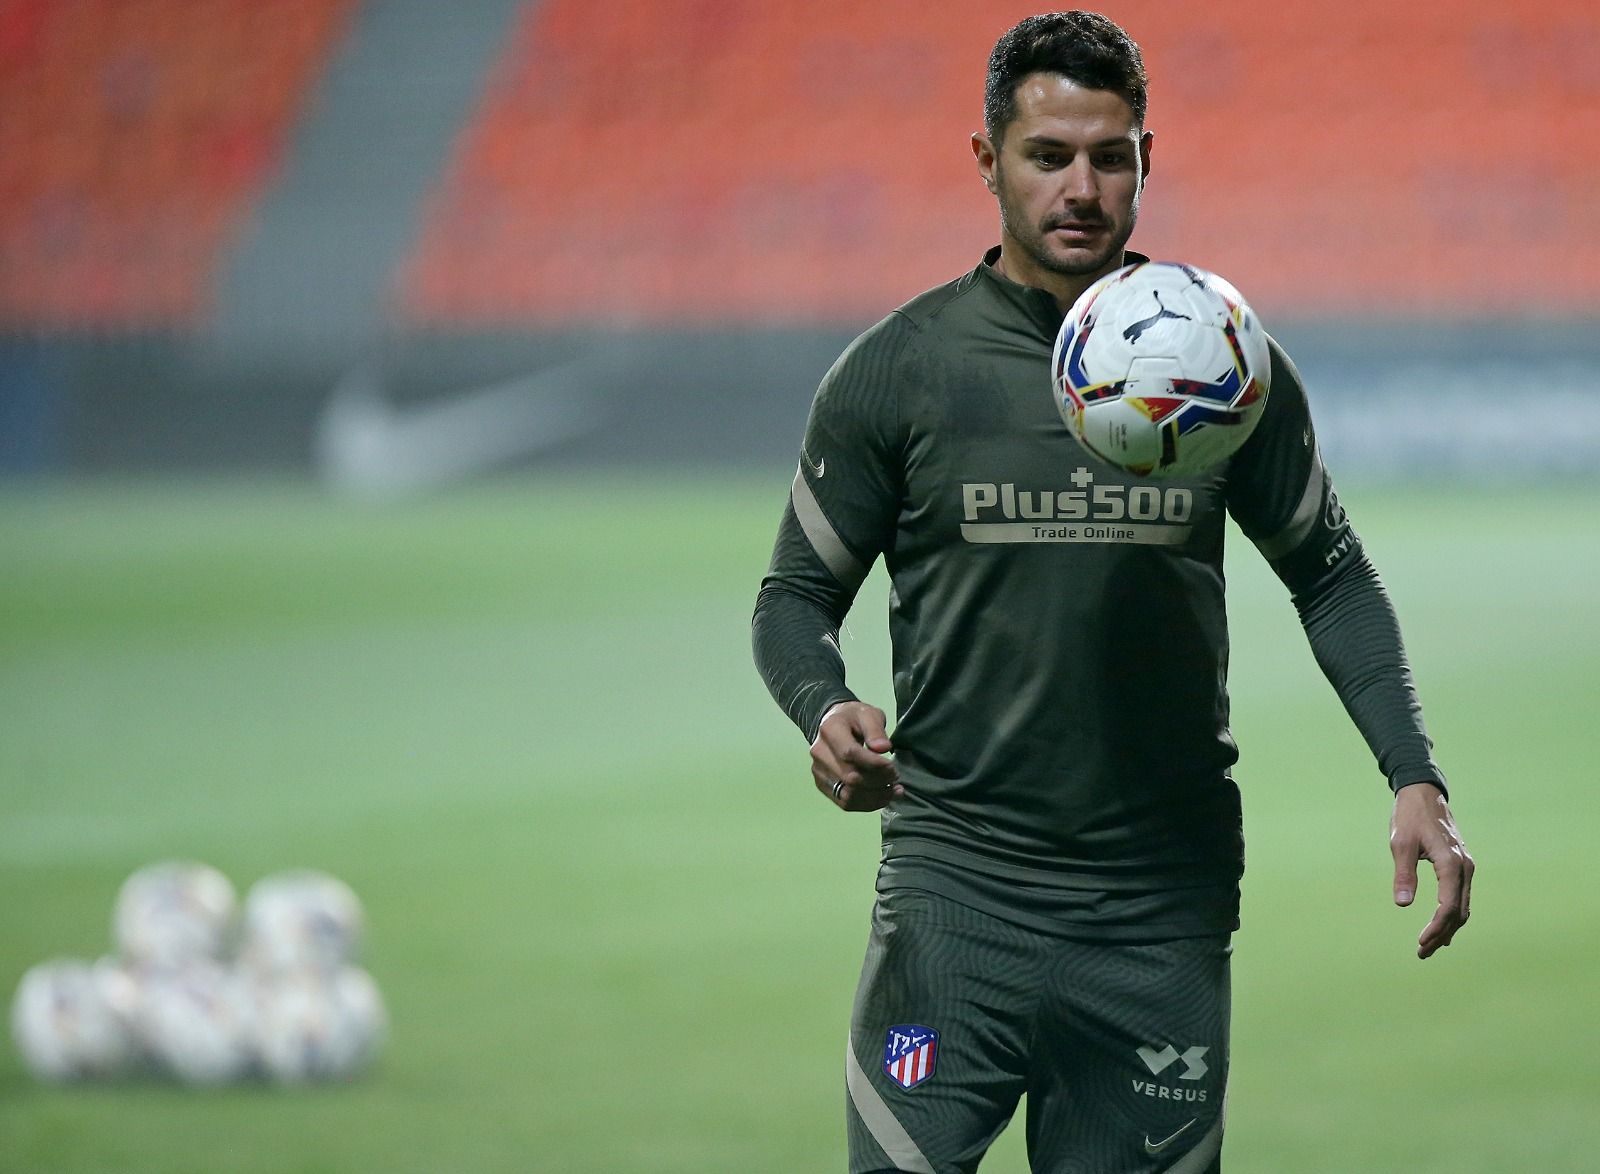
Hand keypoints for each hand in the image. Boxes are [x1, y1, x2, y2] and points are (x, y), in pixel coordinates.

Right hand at [811, 701, 903, 810]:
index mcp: (830, 730)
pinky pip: (845, 803)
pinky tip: (882, 797)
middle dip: (878, 782)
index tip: (893, 767)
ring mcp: (819, 771)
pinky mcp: (823, 785)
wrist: (834, 724)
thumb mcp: (868, 714)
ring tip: (894, 791)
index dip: (874, 764)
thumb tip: (883, 748)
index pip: (850, 753)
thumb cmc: (854, 718)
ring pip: (847, 795)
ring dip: (875, 798)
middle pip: (850, 778)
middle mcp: (819, 753)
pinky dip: (867, 804)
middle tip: (896, 778)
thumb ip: (875, 729)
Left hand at [1390, 782, 1473, 958]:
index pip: (1449, 905)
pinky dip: (1453, 915)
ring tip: (1430, 947)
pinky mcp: (1461, 865)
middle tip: (1423, 953)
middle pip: (1459, 911)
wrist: (1424, 793)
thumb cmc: (1410, 816)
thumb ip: (1404, 874)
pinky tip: (1443, 930)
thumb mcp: (1400, 843)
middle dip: (1442, 934)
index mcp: (1451, 863)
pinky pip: (1461, 897)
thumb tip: (1403, 904)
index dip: (1436, 928)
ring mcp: (1466, 867)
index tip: (1421, 942)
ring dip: (1448, 928)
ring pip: (1462, 906)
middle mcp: (1465, 867)